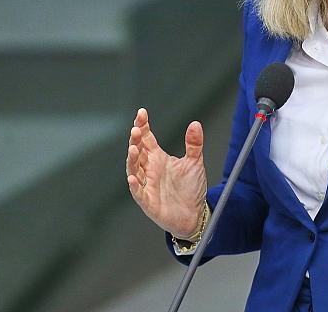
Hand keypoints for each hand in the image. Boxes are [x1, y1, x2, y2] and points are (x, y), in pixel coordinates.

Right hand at [126, 108, 207, 238]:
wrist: (194, 214)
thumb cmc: (190, 189)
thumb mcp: (195, 163)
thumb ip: (194, 144)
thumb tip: (195, 124)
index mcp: (158, 158)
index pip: (147, 139)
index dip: (143, 125)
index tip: (141, 113)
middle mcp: (149, 170)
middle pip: (138, 152)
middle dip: (136, 140)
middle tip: (136, 129)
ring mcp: (147, 185)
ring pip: (134, 170)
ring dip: (132, 159)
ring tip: (134, 147)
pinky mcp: (148, 202)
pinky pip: (138, 193)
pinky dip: (134, 186)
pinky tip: (132, 178)